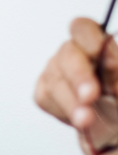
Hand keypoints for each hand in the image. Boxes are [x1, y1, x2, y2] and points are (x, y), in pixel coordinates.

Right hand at [35, 17, 117, 131]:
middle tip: (90, 96)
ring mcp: (56, 72)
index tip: (98, 53)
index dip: (87, 38)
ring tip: (86, 120)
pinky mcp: (45, 92)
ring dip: (71, 103)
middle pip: (67, 55)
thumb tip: (108, 60)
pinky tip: (78, 119)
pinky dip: (63, 111)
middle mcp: (74, 54)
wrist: (114, 126)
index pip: (83, 29)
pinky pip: (45, 98)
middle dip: (79, 77)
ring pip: (54, 80)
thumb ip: (116, 72)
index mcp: (97, 43)